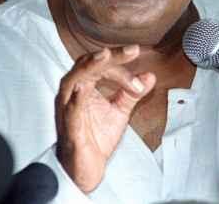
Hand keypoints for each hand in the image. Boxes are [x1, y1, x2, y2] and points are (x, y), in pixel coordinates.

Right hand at [55, 45, 155, 192]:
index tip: (138, 57)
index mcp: (83, 86)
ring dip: (89, 68)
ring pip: (74, 81)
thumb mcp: (119, 111)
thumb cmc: (96, 136)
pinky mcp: (70, 128)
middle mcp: (72, 93)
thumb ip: (132, 93)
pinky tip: (83, 88)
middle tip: (131, 50)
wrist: (86, 168)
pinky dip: (76, 99)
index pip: (100, 65)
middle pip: (88, 66)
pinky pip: (70, 111)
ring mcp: (68, 109)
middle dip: (110, 57)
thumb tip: (150, 76)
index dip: (120, 61)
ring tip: (104, 56)